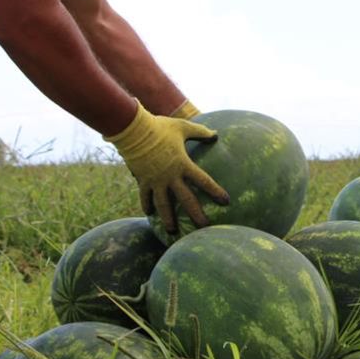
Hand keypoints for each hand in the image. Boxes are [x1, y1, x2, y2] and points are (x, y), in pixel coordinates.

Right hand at [105, 101, 228, 230]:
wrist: (134, 130)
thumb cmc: (160, 127)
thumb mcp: (183, 128)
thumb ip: (201, 132)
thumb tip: (216, 134)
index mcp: (183, 164)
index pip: (204, 181)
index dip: (216, 191)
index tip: (226, 201)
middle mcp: (171, 176)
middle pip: (186, 200)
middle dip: (196, 214)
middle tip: (204, 227)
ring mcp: (156, 180)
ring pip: (164, 204)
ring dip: (168, 219)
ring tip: (172, 231)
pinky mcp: (143, 180)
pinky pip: (145, 196)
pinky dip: (147, 205)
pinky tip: (149, 214)